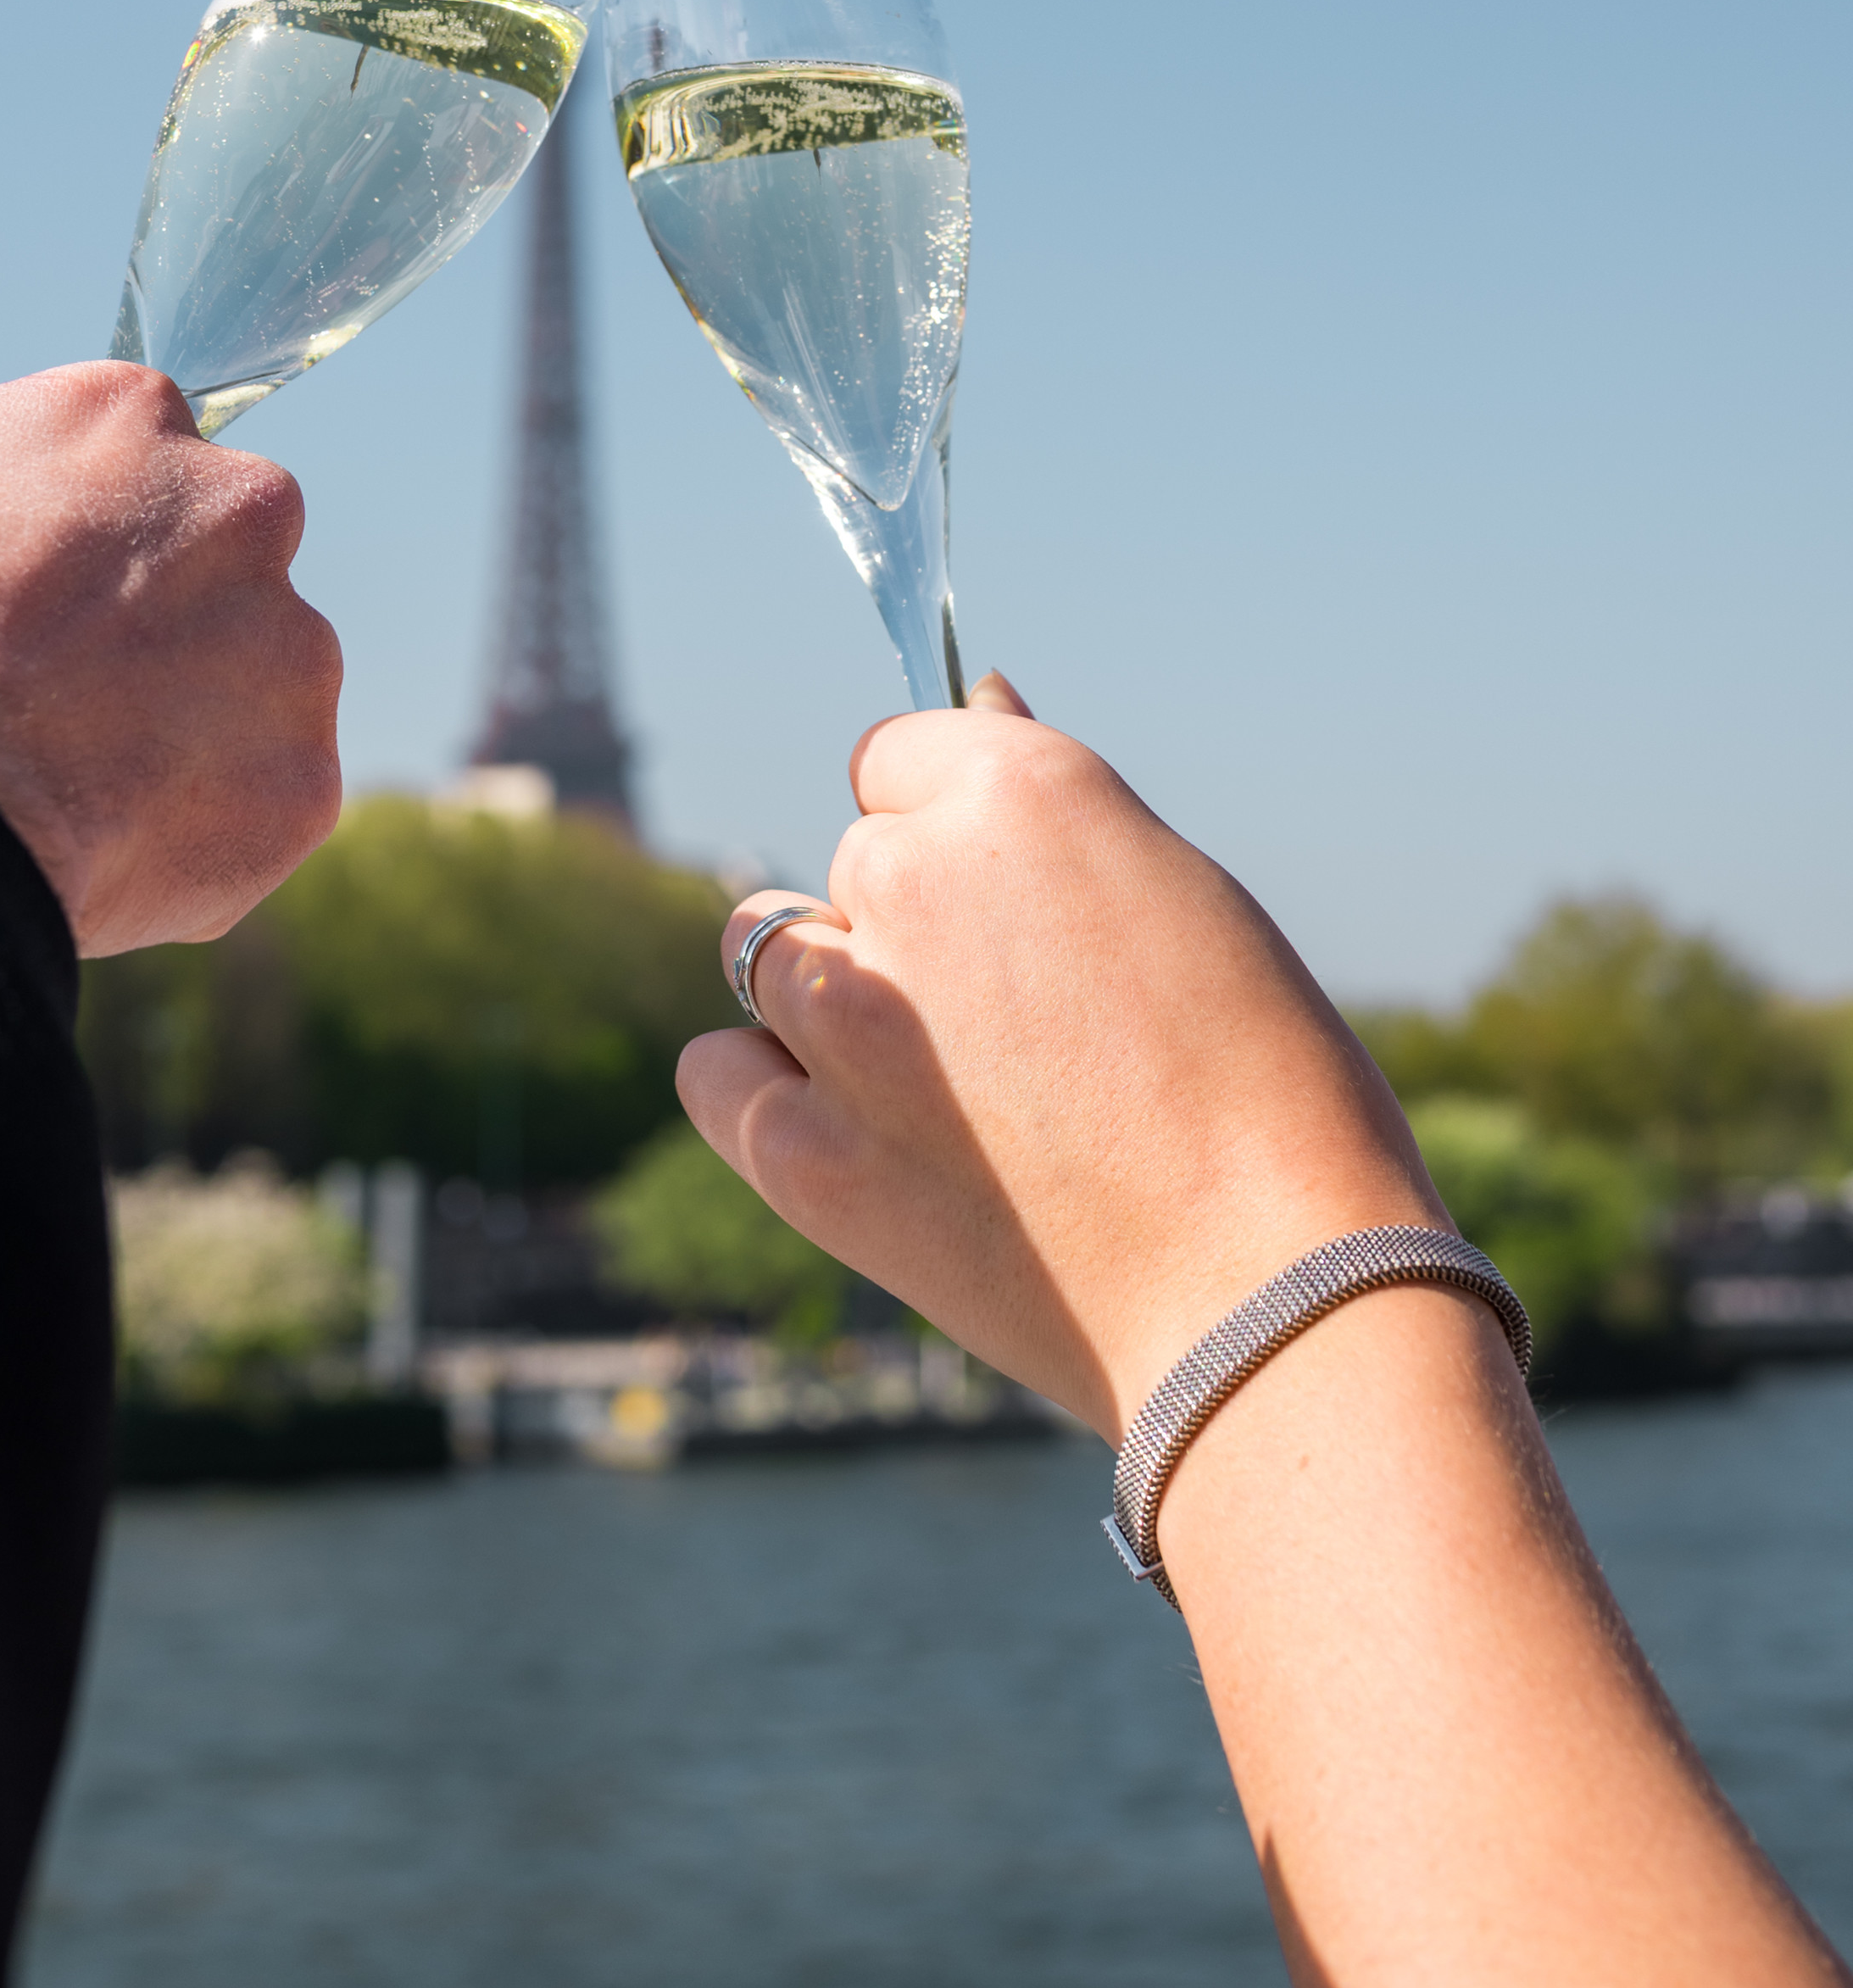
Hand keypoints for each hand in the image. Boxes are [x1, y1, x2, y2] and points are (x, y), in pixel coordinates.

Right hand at [0, 363, 342, 954]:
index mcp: (129, 417)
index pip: (144, 457)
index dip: (87, 538)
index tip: (42, 599)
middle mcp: (240, 513)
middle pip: (225, 567)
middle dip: (161, 627)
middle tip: (62, 701)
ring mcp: (288, 655)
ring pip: (258, 691)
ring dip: (190, 733)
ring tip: (70, 791)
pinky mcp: (299, 788)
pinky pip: (259, 810)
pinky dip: (198, 836)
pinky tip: (100, 852)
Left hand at [677, 673, 1440, 1435]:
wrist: (1270, 1291)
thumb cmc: (1265, 1091)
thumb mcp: (1181, 899)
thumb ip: (1048, 817)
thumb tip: (980, 696)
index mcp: (1021, 790)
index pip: (899, 756)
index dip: (948, 830)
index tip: (1002, 902)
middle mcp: (911, 874)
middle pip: (848, 862)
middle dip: (906, 924)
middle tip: (1013, 1027)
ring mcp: (848, 1014)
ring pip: (767, 953)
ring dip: (833, 1000)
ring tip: (938, 1087)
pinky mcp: (805, 1148)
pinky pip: (716, 1075)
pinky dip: (762, 1093)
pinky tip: (846, 1133)